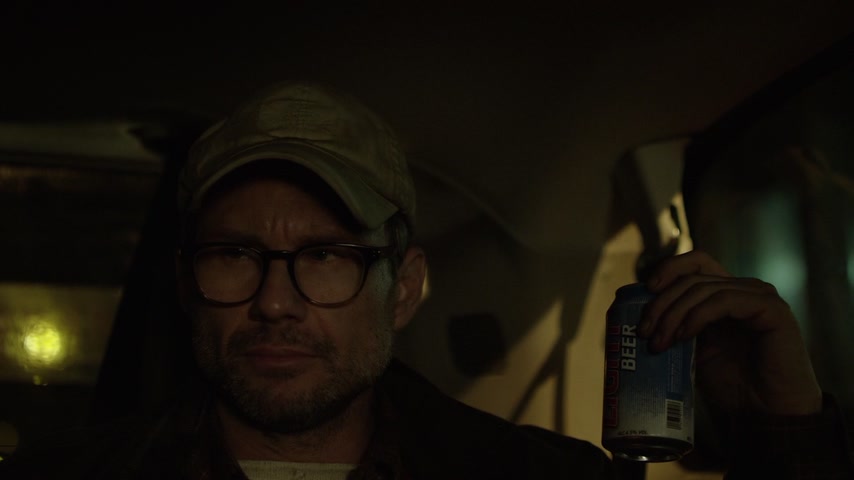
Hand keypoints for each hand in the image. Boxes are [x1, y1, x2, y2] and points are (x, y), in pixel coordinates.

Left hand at [639, 250, 821, 415]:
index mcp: (727, 294)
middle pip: (694, 277)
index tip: (646, 290)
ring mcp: (760, 296)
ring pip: (704, 288)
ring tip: (660, 342)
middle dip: (663, 302)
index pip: (696, 263)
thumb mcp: (694, 351)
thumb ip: (677, 328)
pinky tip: (684, 336)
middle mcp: (744, 290)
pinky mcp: (771, 309)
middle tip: (645, 331)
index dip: (670, 269)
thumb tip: (642, 317)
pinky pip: (724, 301)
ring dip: (675, 314)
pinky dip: (698, 316)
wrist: (766, 415)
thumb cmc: (733, 386)